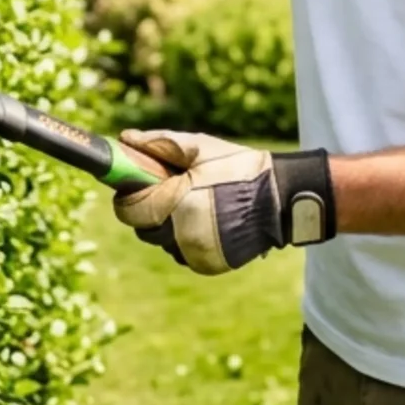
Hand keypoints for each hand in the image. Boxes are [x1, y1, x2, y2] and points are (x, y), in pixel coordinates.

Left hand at [113, 131, 335, 275]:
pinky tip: (206, 220)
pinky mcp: (207, 265)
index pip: (129, 210)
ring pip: (163, 242)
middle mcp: (182, 236)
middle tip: (172, 192)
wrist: (279, 199)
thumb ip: (160, 143)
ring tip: (195, 204)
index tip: (140, 184)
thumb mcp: (200, 148)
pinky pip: (183, 253)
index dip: (129, 196)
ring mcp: (195, 254)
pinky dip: (186, 239)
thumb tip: (125, 139)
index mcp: (176, 205)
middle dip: (150, 210)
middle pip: (143, 229)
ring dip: (168, 226)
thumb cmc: (238, 168)